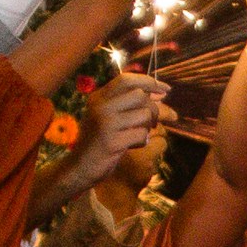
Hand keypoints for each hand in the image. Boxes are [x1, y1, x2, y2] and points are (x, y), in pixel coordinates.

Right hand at [67, 66, 166, 181]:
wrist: (80, 167)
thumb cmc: (100, 141)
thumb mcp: (110, 116)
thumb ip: (131, 104)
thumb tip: (163, 94)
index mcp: (98, 97)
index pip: (127, 80)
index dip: (149, 82)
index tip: (166, 90)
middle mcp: (100, 106)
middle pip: (140, 96)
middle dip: (153, 109)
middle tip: (152, 123)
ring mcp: (105, 124)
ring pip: (144, 114)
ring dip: (148, 127)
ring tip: (138, 135)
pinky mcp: (112, 142)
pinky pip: (141, 134)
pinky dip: (143, 141)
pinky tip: (133, 145)